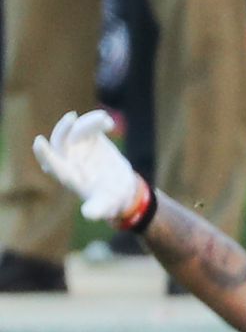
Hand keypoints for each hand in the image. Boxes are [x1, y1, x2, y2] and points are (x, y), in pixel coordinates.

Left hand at [33, 110, 147, 223]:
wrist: (122, 189)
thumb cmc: (111, 200)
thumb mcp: (106, 205)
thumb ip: (97, 209)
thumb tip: (89, 214)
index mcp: (69, 177)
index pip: (53, 164)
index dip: (45, 154)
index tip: (38, 141)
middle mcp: (70, 161)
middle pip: (59, 143)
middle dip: (62, 130)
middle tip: (71, 117)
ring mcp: (79, 149)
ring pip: (74, 131)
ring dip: (86, 123)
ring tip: (103, 120)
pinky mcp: (90, 139)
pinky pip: (88, 125)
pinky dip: (96, 121)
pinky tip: (109, 124)